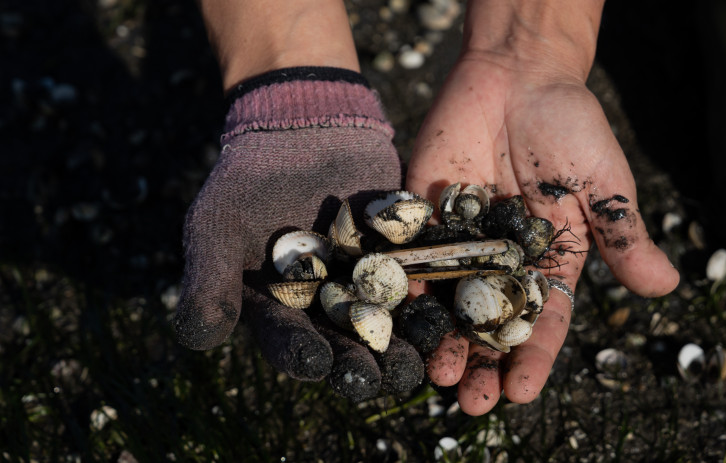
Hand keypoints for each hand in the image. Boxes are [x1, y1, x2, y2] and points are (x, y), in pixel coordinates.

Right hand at [173, 72, 424, 400]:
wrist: (300, 129)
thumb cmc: (247, 182)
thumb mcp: (217, 228)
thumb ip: (209, 282)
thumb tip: (200, 339)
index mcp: (280, 311)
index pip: (290, 343)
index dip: (302, 354)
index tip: (315, 361)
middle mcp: (326, 307)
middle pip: (344, 344)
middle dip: (360, 363)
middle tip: (378, 378)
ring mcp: (367, 283)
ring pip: (386, 323)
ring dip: (401, 344)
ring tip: (416, 359)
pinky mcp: (400, 257)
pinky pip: (417, 280)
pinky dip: (429, 296)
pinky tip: (441, 311)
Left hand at [406, 52, 678, 414]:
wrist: (517, 76)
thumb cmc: (570, 126)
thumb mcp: (602, 182)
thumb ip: (621, 233)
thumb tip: (665, 286)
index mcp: (549, 259)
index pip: (542, 318)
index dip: (532, 357)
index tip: (522, 394)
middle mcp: (502, 259)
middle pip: (489, 321)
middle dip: (481, 362)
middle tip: (470, 402)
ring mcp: (461, 240)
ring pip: (448, 300)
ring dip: (441, 339)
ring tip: (435, 375)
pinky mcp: (426, 215)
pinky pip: (412, 257)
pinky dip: (404, 288)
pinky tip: (397, 320)